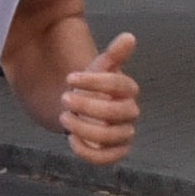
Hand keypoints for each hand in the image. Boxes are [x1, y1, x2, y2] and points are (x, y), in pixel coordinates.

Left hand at [60, 32, 139, 165]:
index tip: (69, 78)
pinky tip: (71, 139)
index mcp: (128, 90)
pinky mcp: (115, 152)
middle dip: (87, 106)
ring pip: (110, 137)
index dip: (95, 81)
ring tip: (64, 117)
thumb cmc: (93, 88)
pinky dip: (89, 153)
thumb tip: (129, 37)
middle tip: (64, 98)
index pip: (120, 85)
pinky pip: (108, 159)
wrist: (83, 109)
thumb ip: (113, 55)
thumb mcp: (98, 69)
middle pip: (115, 113)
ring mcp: (123, 134)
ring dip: (84, 128)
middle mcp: (130, 113)